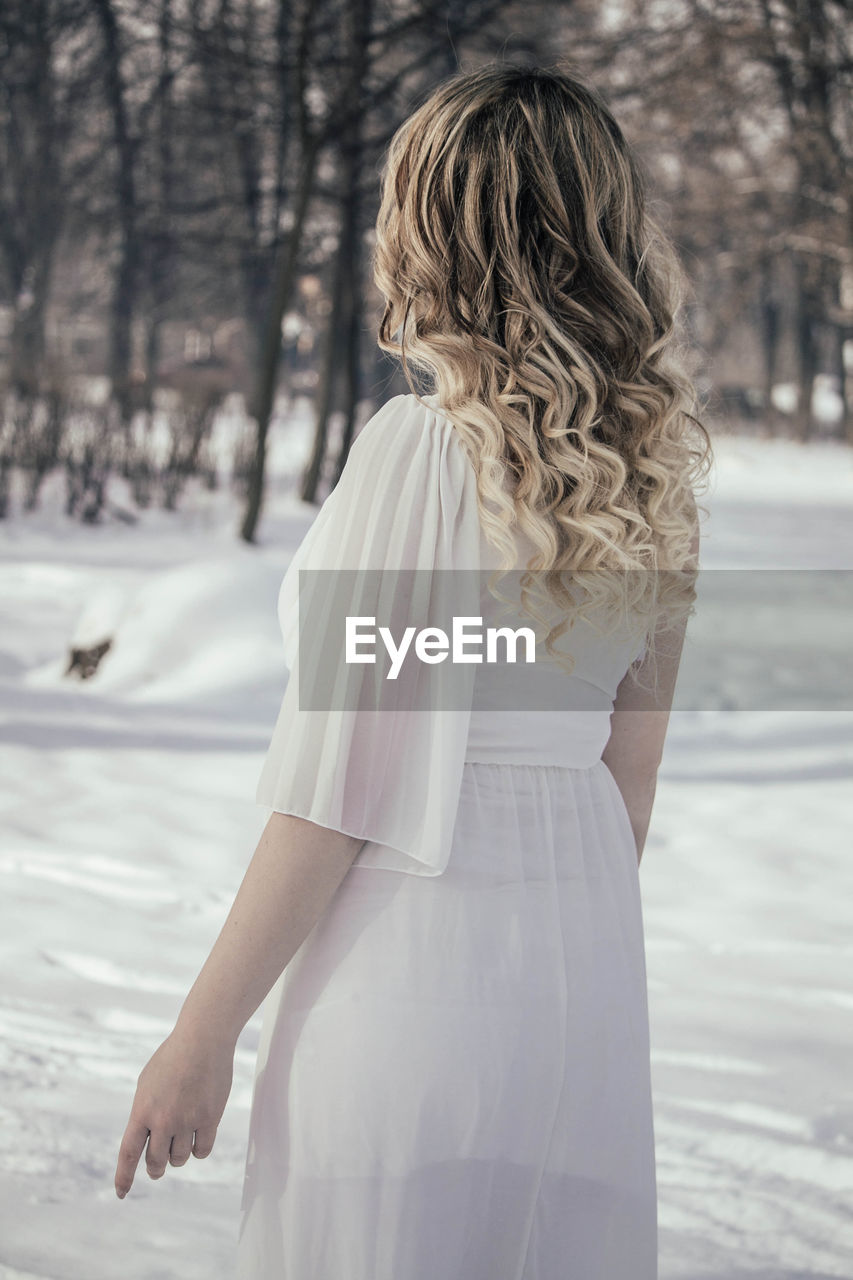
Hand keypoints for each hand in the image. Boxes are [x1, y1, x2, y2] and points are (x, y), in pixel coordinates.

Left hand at [115, 1026, 234, 1197]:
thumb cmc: (172, 1057)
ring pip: (180, 1159)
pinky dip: (198, 1150)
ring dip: (178, 1156)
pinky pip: (202, 1151)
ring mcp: (187, 1120)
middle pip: (156, 1162)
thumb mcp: (147, 1083)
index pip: (128, 1153)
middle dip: (156, 1168)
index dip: (124, 1177)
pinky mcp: (210, 1118)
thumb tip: (147, 1140)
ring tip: (180, 1141)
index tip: (121, 1194)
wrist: (202, 1039)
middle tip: (158, 1167)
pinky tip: (197, 1139)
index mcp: (142, 1110)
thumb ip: (144, 1113)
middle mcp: (163, 1120)